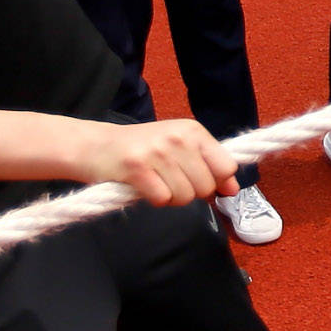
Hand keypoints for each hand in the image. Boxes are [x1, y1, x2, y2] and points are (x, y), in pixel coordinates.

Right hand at [76, 118, 237, 205]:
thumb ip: (209, 167)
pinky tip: (143, 186)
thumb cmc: (143, 149)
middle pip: (206, 187)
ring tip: (156, 182)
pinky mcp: (137, 168)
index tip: (198, 180)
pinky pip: (162, 200)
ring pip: (185, 196)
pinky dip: (154, 199)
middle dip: (190, 192)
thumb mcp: (181, 149)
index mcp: (193, 130)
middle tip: (169, 180)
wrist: (97, 146)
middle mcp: (178, 138)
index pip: (226, 167)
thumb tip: (233, 189)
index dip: (216, 181)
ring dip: (171, 197)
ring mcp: (158, 152)